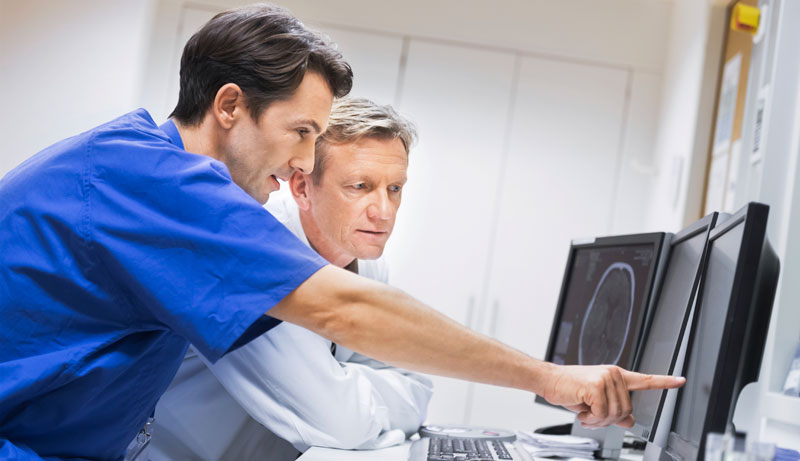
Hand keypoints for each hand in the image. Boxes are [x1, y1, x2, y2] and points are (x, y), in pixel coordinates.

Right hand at [540, 363, 685, 427]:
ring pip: (615, 413)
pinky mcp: (595, 385)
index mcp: (616, 376)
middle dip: (608, 419)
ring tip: (586, 412)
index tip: (681, 381)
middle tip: (592, 416)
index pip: (644, 380)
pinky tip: (582, 410)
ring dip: (598, 420)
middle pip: (626, 409)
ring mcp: (605, 378)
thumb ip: (615, 410)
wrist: (549, 381)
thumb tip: (629, 421)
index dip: (665, 382)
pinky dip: (591, 418)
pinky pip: (602, 413)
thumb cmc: (570, 389)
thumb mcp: (595, 401)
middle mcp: (613, 374)